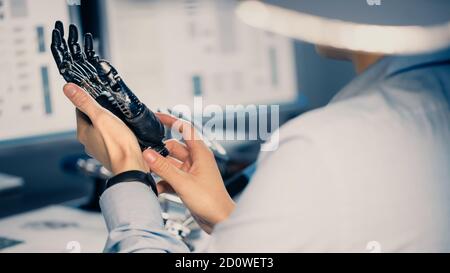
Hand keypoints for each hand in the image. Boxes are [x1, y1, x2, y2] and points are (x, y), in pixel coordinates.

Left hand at [63, 83, 146, 174]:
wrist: (132, 166)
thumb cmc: (118, 144)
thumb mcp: (101, 117)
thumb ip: (85, 102)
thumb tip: (68, 88)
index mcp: (83, 133)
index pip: (80, 111)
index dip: (88, 101)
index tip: (96, 94)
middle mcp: (89, 143)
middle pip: (91, 122)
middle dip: (100, 114)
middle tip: (111, 106)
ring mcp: (100, 150)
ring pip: (102, 131)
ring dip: (109, 125)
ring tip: (120, 119)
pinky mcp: (112, 154)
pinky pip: (111, 140)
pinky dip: (116, 135)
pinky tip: (124, 132)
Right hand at [143, 113, 234, 233]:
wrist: (220, 221)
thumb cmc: (211, 201)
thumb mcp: (183, 183)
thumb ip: (164, 168)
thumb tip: (148, 154)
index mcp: (200, 153)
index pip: (185, 129)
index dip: (170, 121)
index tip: (156, 117)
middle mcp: (196, 160)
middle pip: (173, 148)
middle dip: (159, 152)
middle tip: (143, 156)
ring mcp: (192, 172)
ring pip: (171, 164)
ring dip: (160, 168)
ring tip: (147, 173)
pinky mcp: (188, 184)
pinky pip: (172, 177)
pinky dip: (164, 181)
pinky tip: (156, 188)